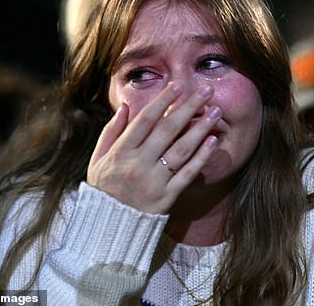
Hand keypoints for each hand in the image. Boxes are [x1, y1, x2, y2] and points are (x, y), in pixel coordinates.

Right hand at [87, 82, 220, 213]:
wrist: (109, 227)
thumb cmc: (104, 188)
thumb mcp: (98, 159)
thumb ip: (111, 131)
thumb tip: (127, 105)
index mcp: (120, 152)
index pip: (145, 121)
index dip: (162, 101)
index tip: (178, 85)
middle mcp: (138, 164)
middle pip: (167, 130)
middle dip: (188, 107)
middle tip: (206, 90)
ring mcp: (154, 181)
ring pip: (181, 150)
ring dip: (200, 128)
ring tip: (215, 112)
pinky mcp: (166, 197)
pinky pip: (187, 174)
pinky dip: (201, 157)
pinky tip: (213, 141)